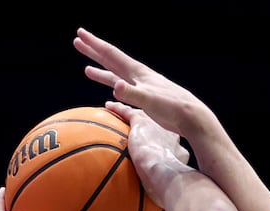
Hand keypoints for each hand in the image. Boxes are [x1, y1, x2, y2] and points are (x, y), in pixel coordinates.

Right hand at [74, 28, 215, 148]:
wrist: (191, 117)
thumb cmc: (172, 108)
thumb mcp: (149, 101)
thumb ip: (132, 93)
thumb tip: (115, 86)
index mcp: (137, 72)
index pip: (111, 54)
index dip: (94, 44)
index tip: (80, 34)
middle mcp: (138, 76)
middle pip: (111, 60)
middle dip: (94, 51)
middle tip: (78, 41)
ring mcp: (142, 86)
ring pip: (116, 75)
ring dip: (101, 71)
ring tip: (87, 68)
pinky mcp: (146, 98)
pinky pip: (124, 89)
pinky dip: (115, 87)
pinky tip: (112, 88)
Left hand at [119, 109, 194, 210]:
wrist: (177, 186)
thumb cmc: (180, 202)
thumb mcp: (175, 208)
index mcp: (180, 158)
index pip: (175, 152)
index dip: (168, 151)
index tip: (160, 152)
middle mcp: (172, 141)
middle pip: (160, 131)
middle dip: (152, 128)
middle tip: (143, 128)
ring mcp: (159, 129)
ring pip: (145, 114)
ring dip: (133, 111)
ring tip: (121, 108)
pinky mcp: (144, 124)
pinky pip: (128, 112)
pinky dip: (118, 109)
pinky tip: (108, 107)